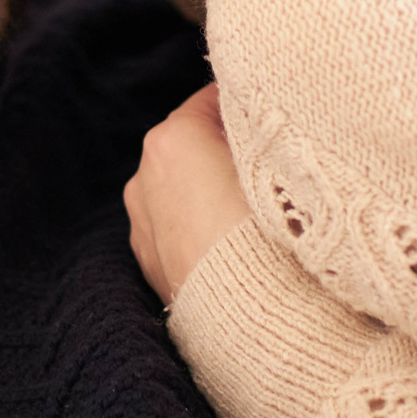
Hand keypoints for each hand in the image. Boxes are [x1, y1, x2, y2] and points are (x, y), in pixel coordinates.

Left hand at [124, 84, 252, 303]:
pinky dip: (199, 225)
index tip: (273, 117)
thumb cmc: (270, 233)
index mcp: (171, 139)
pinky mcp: (148, 262)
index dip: (246, 105)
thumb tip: (261, 119)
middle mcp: (143, 175)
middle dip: (224, 149)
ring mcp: (141, 222)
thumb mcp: (275, 161)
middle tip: (270, 164)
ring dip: (209, 189)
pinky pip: (176, 226)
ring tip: (254, 208)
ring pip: (180, 187)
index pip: (212, 99)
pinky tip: (233, 239)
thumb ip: (260, 130)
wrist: (251, 318)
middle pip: (191, 144)